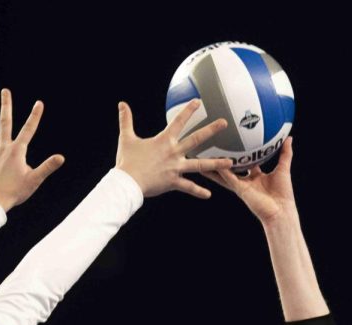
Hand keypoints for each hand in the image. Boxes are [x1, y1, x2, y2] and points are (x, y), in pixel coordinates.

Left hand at [0, 88, 64, 212]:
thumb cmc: (16, 192)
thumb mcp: (35, 180)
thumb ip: (47, 167)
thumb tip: (61, 157)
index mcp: (17, 151)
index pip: (28, 130)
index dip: (35, 116)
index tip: (39, 103)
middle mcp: (4, 149)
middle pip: (5, 123)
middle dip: (6, 106)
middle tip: (5, 91)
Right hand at [114, 99, 231, 198]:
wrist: (127, 182)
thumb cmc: (127, 161)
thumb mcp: (126, 138)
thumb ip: (126, 120)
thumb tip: (121, 104)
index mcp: (164, 140)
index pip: (179, 121)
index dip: (188, 110)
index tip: (198, 102)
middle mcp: (173, 152)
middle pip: (196, 139)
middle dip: (211, 130)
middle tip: (224, 123)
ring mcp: (175, 167)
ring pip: (200, 165)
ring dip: (215, 163)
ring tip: (230, 162)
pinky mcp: (173, 182)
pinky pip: (189, 187)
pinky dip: (198, 192)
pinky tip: (208, 195)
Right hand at [205, 137, 296, 225]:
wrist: (281, 211)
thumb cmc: (283, 194)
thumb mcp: (283, 169)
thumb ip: (285, 153)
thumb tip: (289, 138)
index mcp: (257, 176)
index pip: (247, 162)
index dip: (241, 154)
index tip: (235, 143)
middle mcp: (247, 181)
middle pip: (232, 168)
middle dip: (223, 160)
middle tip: (214, 148)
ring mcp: (242, 185)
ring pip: (226, 173)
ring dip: (215, 166)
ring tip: (205, 157)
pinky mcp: (240, 190)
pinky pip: (229, 178)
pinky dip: (221, 171)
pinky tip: (213, 163)